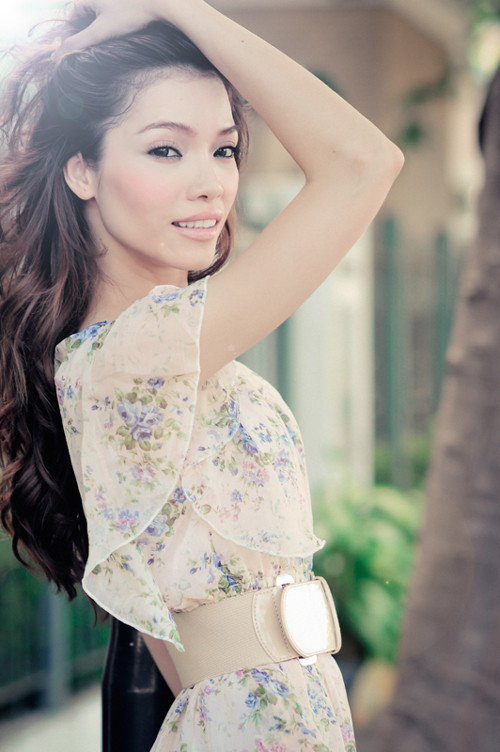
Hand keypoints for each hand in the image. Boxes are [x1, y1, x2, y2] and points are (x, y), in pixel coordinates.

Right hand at [57, 0, 194, 55]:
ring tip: (106, 51)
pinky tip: (120, 43)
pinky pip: (113, 22)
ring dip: (100, 37)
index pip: (72, 18)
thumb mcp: (100, 32)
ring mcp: (113, 3)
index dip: (71, 36)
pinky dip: (113, 32)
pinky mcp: (125, 8)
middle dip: (86, 37)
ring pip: (100, 22)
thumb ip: (78, 43)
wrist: (161, 4)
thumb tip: (57, 56)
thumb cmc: (130, 15)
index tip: (74, 53)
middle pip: (85, 21)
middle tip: (90, 56)